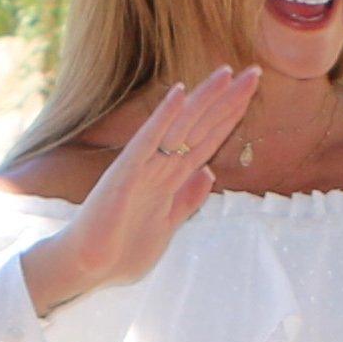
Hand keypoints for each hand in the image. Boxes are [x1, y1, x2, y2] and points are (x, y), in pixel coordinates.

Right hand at [24, 69, 260, 308]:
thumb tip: (208, 175)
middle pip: (200, 127)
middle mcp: (158, 166)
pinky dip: (163, 118)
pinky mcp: (124, 174)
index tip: (252, 93)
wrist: (87, 269)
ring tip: (227, 72)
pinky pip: (148, 141)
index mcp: (170, 178)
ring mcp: (141, 167)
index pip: (207, 140)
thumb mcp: (166, 227)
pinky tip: (180, 94)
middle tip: (255, 72)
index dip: (230, 117)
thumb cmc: (120, 252)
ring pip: (180, 127)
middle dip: (228, 100)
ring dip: (204, 99)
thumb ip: (186, 200)